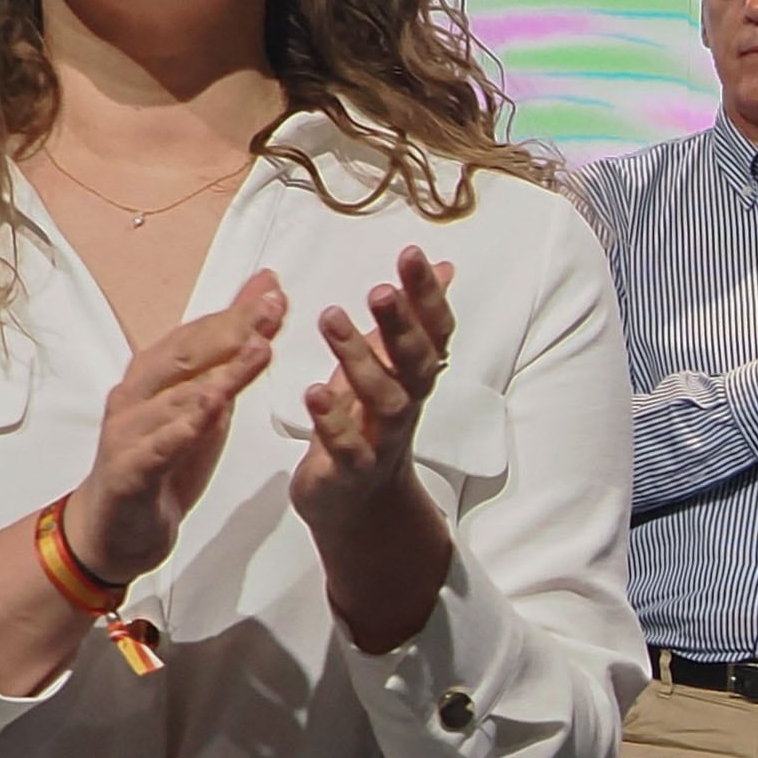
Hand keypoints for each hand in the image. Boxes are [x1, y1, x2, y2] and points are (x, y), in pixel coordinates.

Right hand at [63, 276, 284, 584]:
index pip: (198, 336)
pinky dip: (183, 427)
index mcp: (155, 376)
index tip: (275, 291)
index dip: (236, 313)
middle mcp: (137, 396)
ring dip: (217, 373)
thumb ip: (232, 357)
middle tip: (272, 309)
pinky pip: (156, 447)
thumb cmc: (160, 458)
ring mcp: (129, 433)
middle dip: (231, 330)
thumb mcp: (206, 405)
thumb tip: (263, 300)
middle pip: (185, 356)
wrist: (114, 528)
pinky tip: (210, 411)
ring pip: (175, 398)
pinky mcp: (128, 472)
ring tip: (257, 351)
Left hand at [292, 251, 460, 649]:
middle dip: (402, 324)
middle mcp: (407, 403)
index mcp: (414, 375)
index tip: (412, 254)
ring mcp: (382, 438)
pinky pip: (347, 444)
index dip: (428, 295)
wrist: (358, 504)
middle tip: (382, 288)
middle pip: (416, 361)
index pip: (434, 330)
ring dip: (361, 360)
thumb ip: (414, 317)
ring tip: (332, 318)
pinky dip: (333, 419)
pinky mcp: (351, 469)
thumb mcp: (393, 365)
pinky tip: (314, 391)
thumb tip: (444, 265)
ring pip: (384, 399)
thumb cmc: (368, 423)